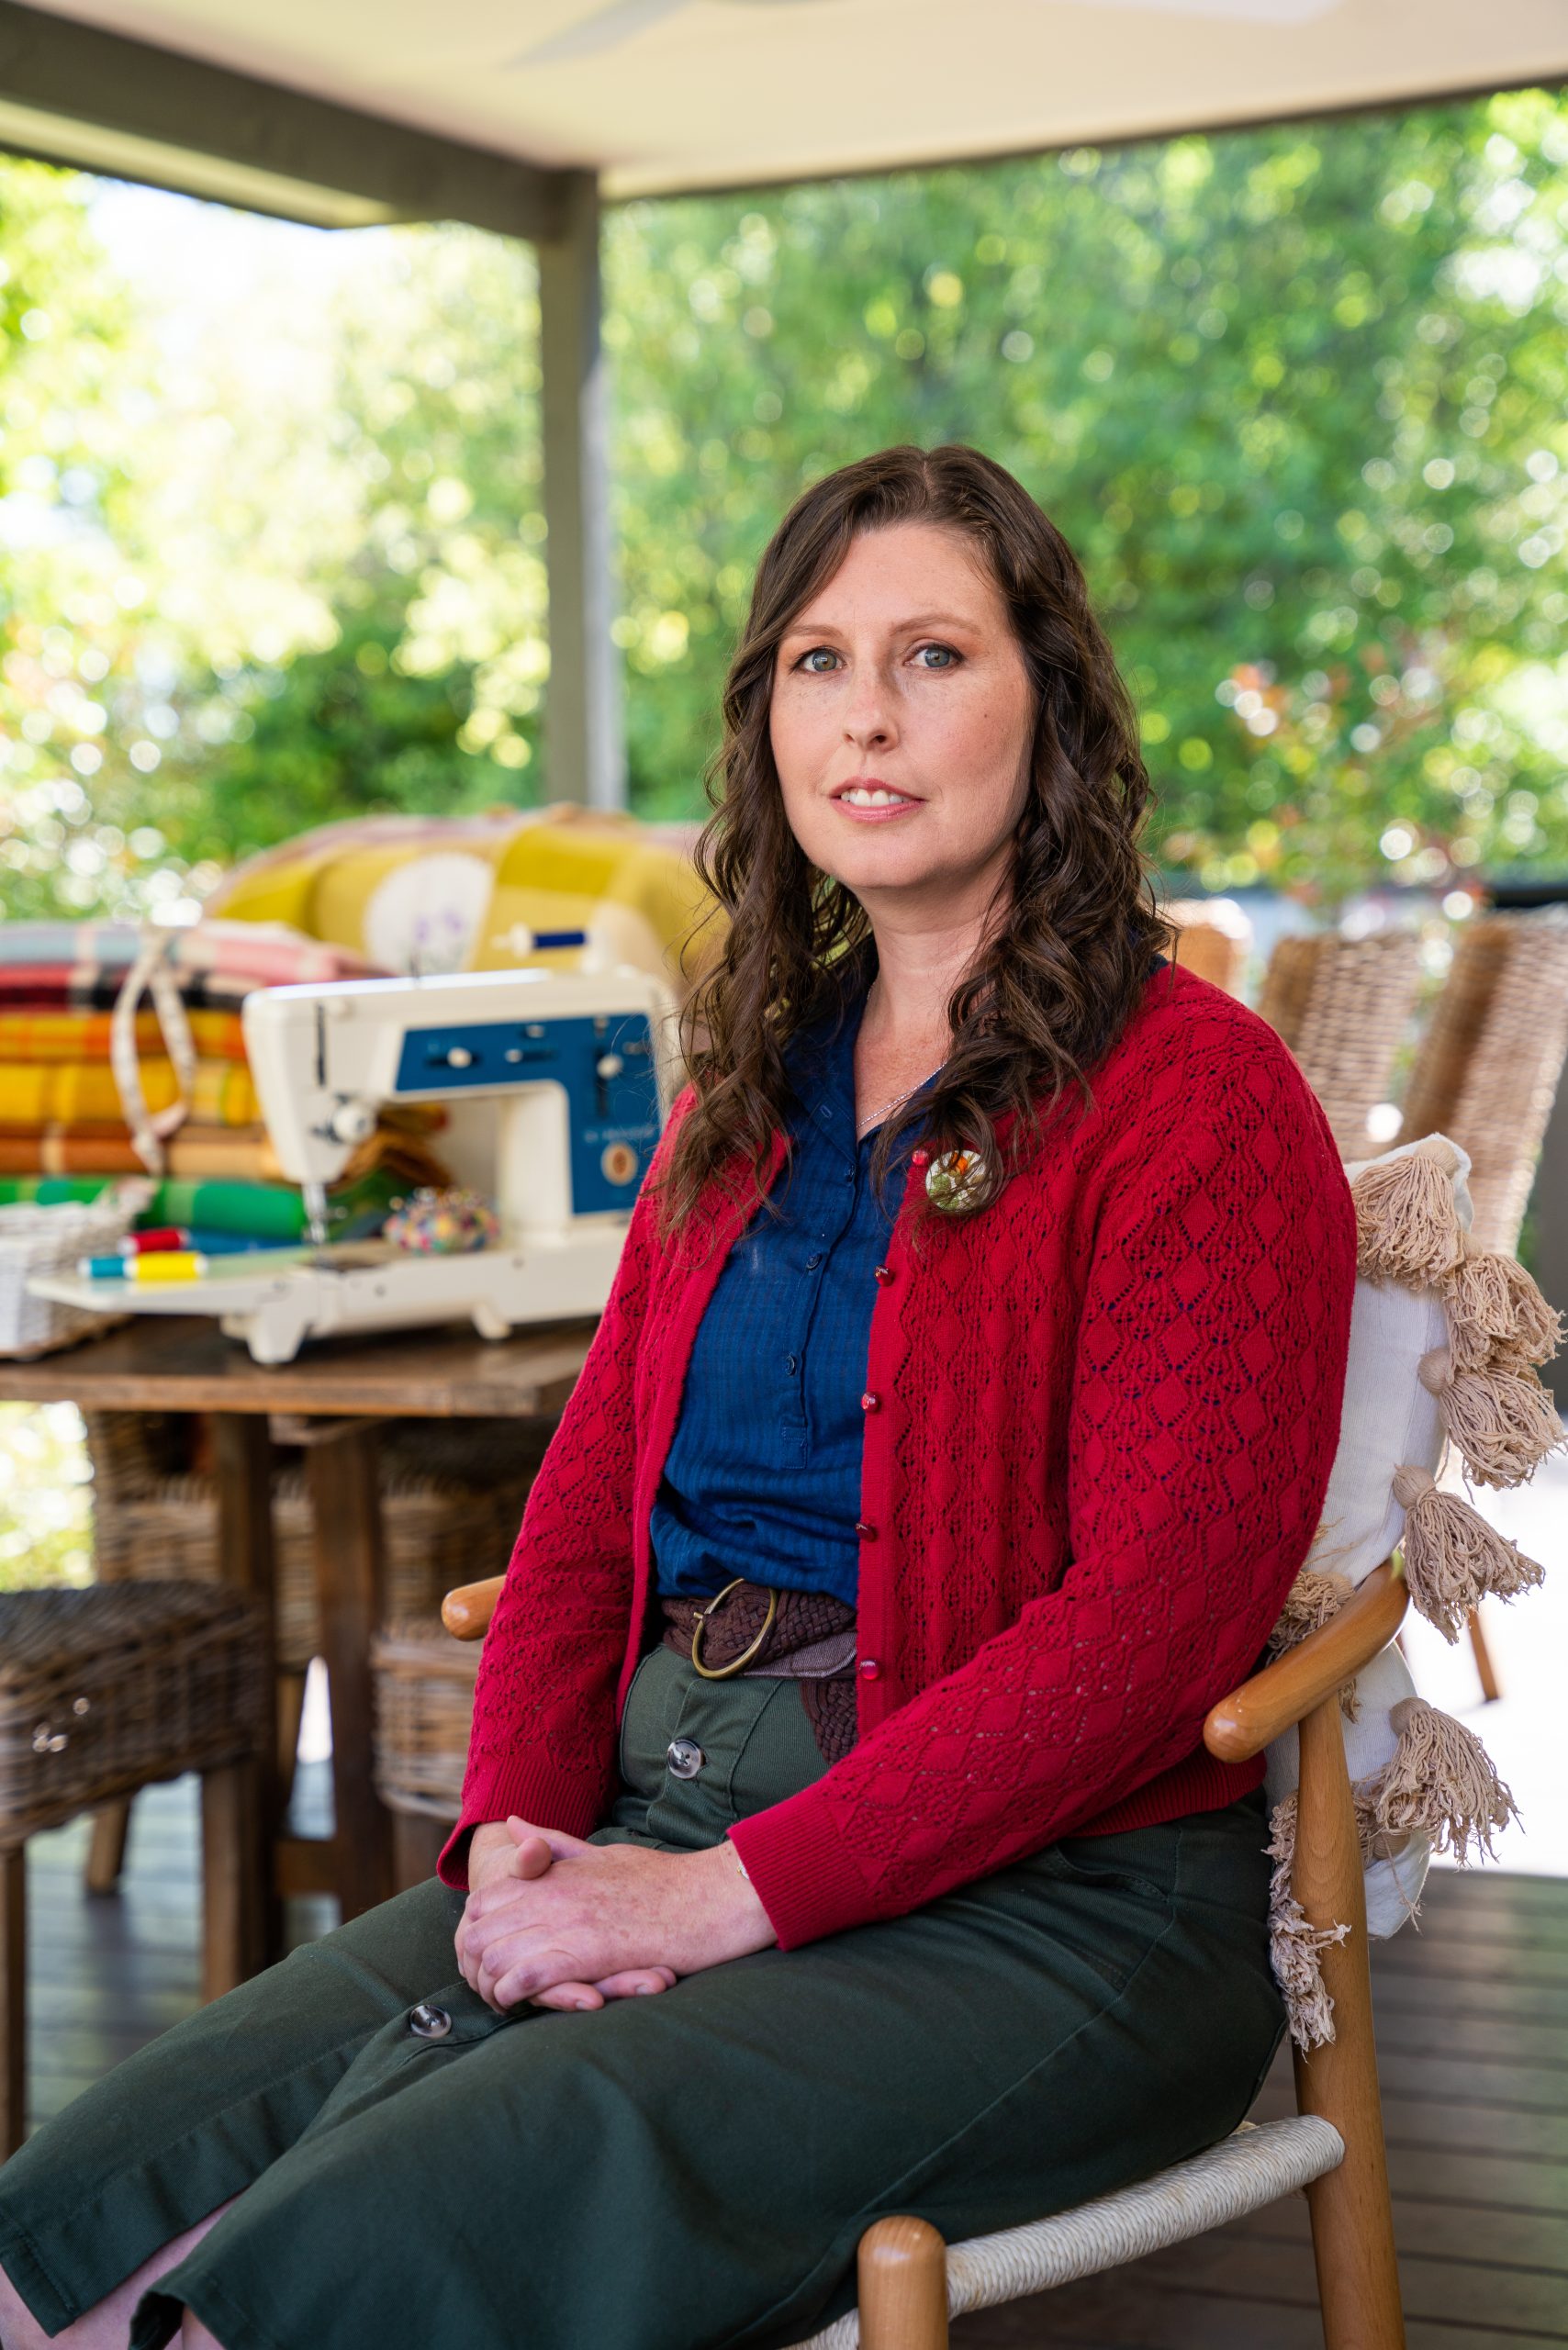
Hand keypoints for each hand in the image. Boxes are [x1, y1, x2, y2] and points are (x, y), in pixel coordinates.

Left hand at [456, 1817, 774, 2011]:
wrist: (710, 1896)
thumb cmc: (663, 1880)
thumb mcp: (602, 1854)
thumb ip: (554, 1844)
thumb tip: (513, 1824)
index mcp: (556, 1872)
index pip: (485, 1898)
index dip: (475, 1930)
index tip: (485, 1952)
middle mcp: (555, 1894)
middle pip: (480, 1930)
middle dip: (474, 1964)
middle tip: (486, 1986)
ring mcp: (571, 1922)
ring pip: (497, 1955)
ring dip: (490, 1984)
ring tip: (499, 2000)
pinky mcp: (591, 1953)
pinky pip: (530, 1977)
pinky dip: (515, 1994)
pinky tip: (517, 2003)